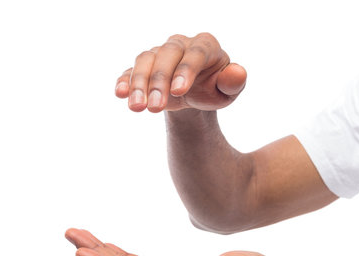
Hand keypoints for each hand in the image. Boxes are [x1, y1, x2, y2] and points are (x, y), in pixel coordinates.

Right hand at [115, 32, 246, 112]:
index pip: (195, 54)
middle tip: (154, 108)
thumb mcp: (228, 90)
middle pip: (167, 56)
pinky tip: (120, 93)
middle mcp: (180, 44)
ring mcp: (159, 53)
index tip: (178, 92)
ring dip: (139, 84)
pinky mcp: (144, 66)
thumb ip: (234, 82)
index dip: (186, 71)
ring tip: (137, 108)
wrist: (197, 93)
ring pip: (145, 60)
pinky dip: (125, 80)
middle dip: (159, 81)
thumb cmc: (215, 88)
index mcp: (205, 45)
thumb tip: (237, 73)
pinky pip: (131, 69)